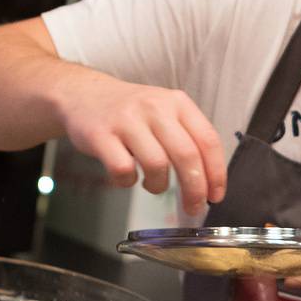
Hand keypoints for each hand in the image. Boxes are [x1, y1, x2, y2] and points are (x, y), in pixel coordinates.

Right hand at [55, 78, 225, 216]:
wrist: (84, 94)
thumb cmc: (131, 112)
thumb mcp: (165, 112)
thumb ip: (187, 138)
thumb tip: (208, 181)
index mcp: (177, 103)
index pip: (208, 141)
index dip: (216, 173)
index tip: (215, 195)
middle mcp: (155, 108)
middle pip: (186, 156)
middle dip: (194, 189)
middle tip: (193, 206)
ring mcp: (127, 120)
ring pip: (157, 165)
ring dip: (159, 186)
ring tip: (154, 184)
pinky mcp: (101, 135)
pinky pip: (123, 170)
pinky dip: (129, 183)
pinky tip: (129, 177)